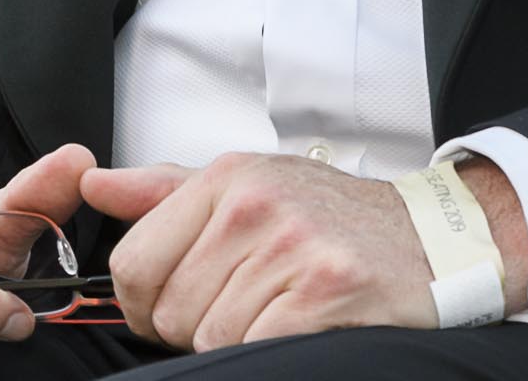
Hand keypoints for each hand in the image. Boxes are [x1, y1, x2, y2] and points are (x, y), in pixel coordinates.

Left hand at [86, 152, 525, 351]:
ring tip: (278, 312)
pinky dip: (269, 349)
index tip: (172, 308)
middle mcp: (253, 205)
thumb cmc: (332, 217)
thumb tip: (93, 184)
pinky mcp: (326, 291)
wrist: (434, 240)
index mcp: (225, 178)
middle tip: (245, 307)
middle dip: (196, 326)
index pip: (134, 263)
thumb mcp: (247, 182)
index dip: (145, 303)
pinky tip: (297, 328)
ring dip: (240, 339)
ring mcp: (291, 247)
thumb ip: (164, 190)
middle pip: (170, 309)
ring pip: (211, 335)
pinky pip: (255, 347)